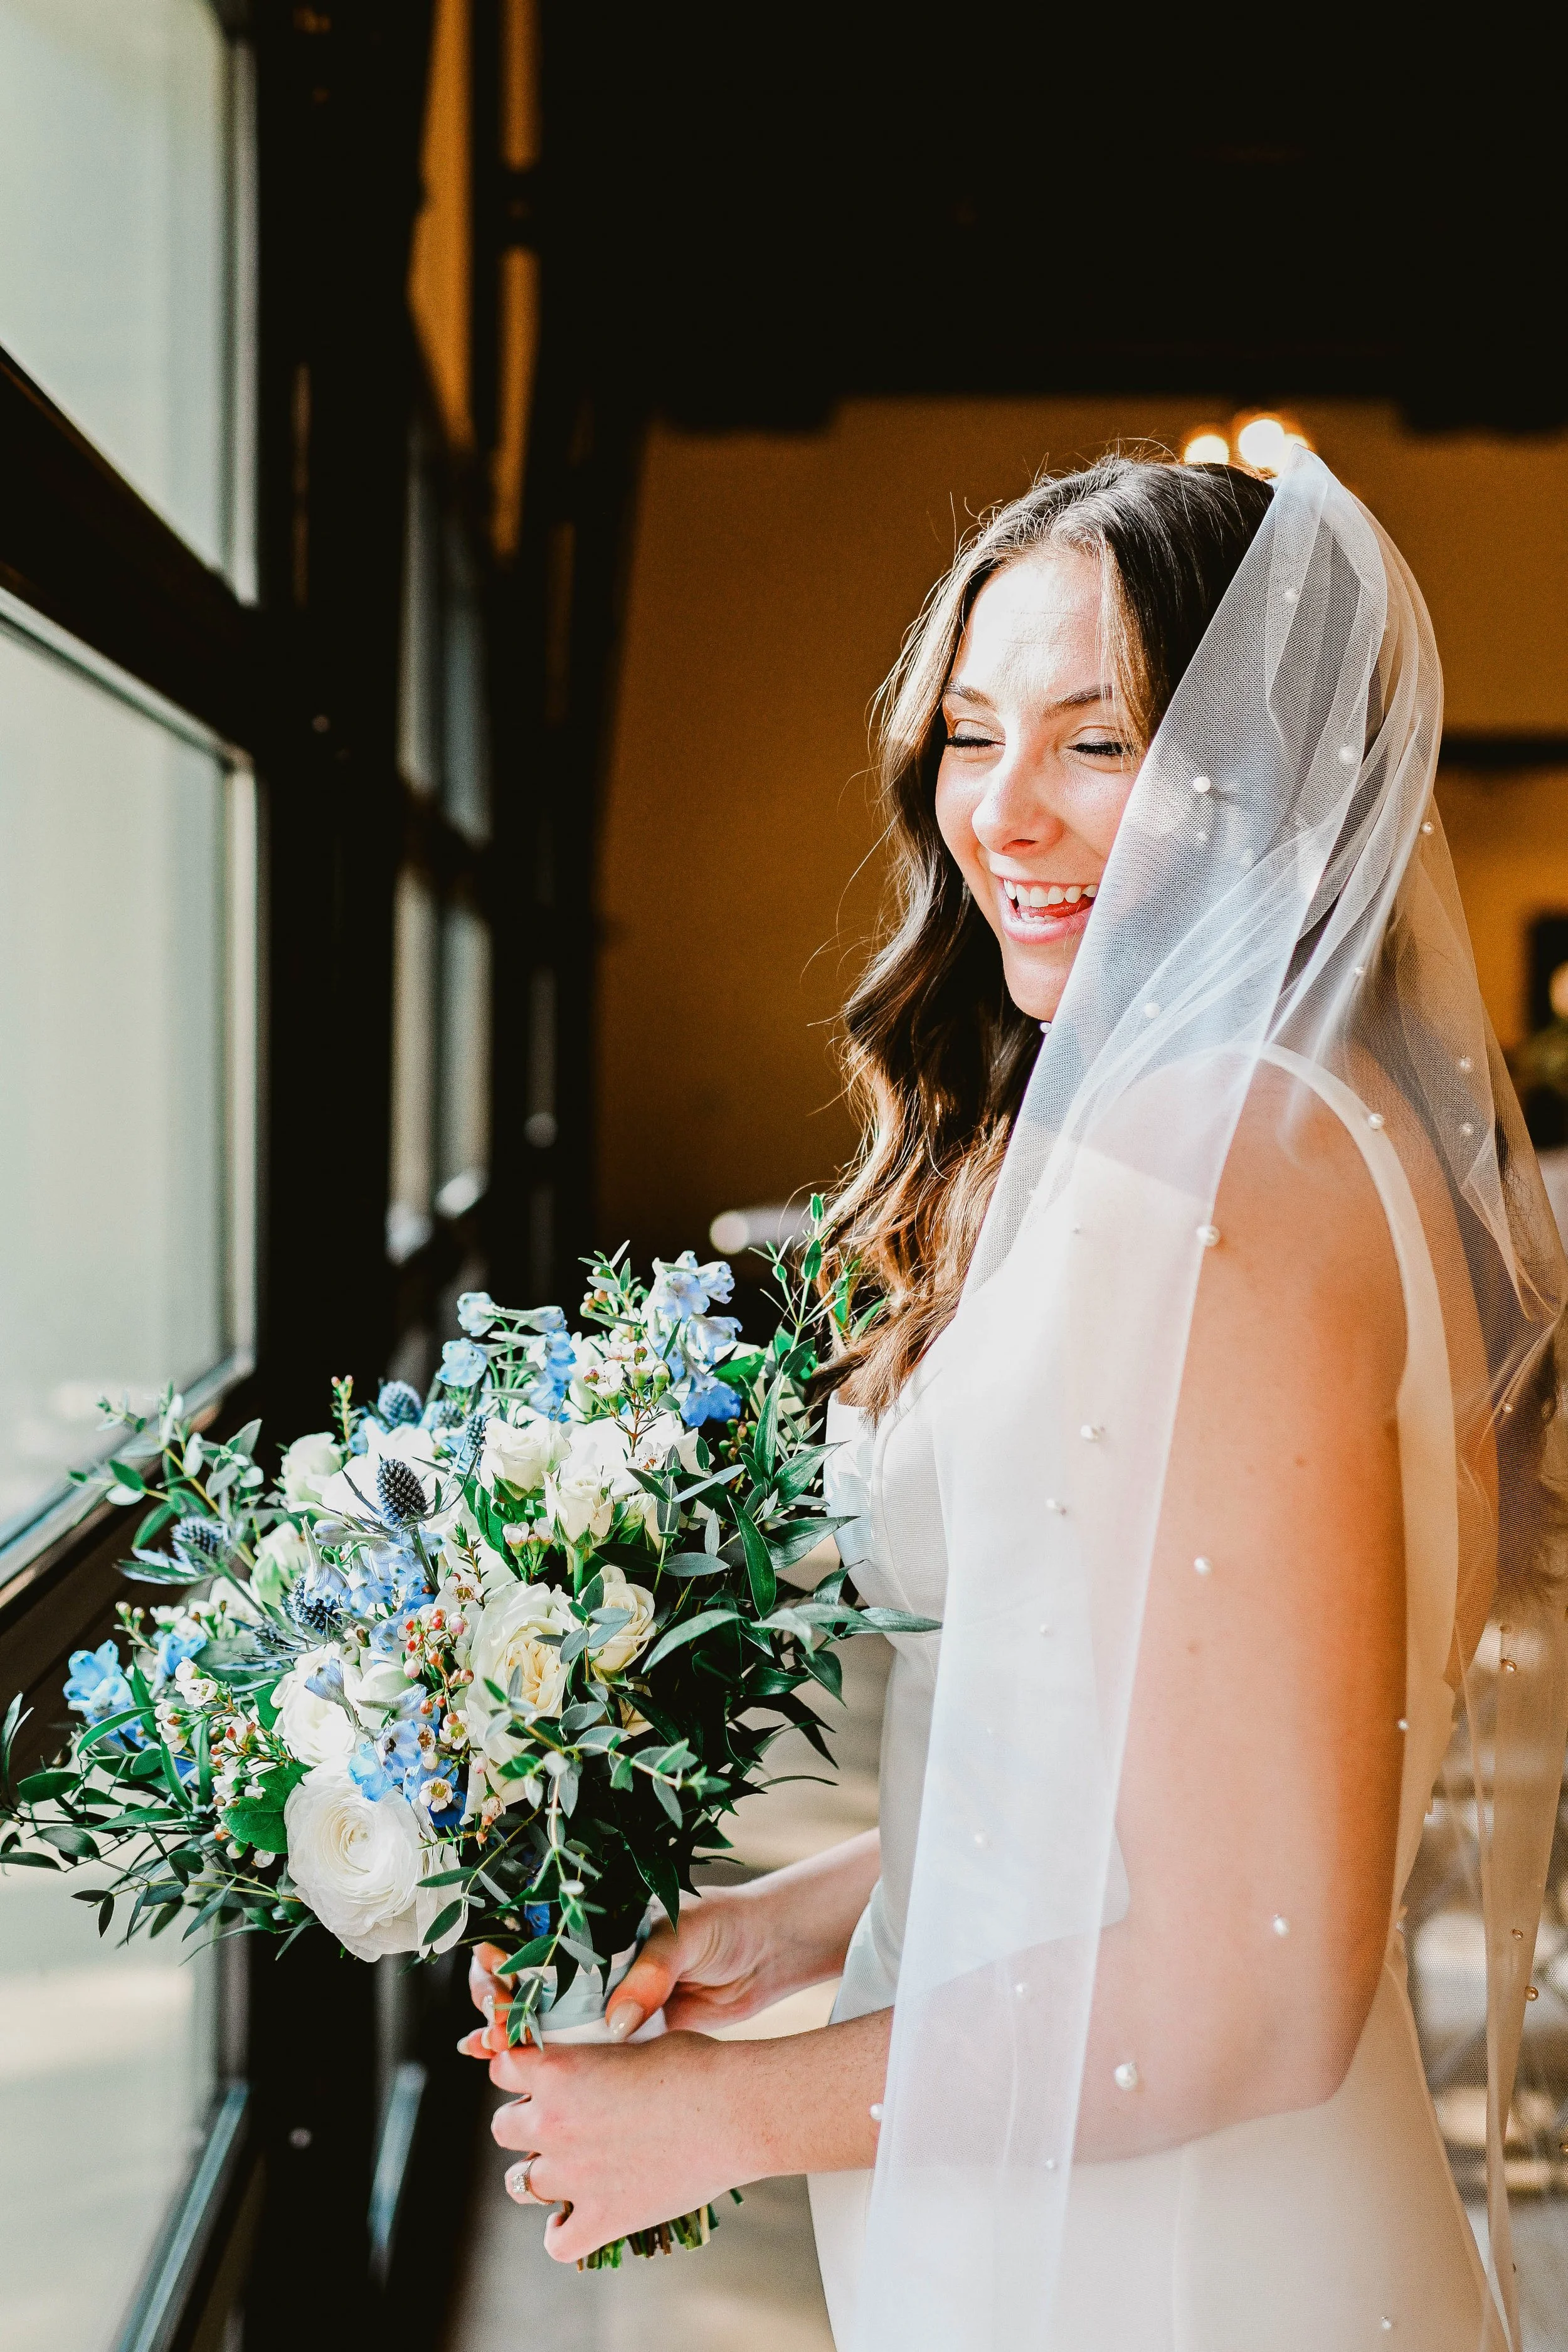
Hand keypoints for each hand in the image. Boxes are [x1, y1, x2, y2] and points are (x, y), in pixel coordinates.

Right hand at [460, 1882, 813, 2057]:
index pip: (535, 1939)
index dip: (506, 1962)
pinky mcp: (630, 2037)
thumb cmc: (724, 1926)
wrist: (767, 1953)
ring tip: (488, 2056)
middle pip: (529, 1984)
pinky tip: (521, 2077)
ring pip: (549, 2023)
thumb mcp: (687, 1934)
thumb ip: (651, 1971)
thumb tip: (618, 2021)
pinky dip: (555, 2067)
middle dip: (502, 2006)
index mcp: (599, 1926)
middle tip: (493, 2033)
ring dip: (514, 2041)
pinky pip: (586, 2053)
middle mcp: (594, 1963)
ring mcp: (609, 2001)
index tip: (497, 1983)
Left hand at [486, 2030, 743, 2263]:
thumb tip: (590, 2064)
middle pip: (502, 2128)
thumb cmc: (694, 2064)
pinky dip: (563, 2233)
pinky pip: (557, 2243)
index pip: (502, 2067)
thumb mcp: (633, 2040)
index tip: (538, 2072)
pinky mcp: (602, 2219)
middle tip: (562, 2119)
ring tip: (569, 2166)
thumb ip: (596, 2057)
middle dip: (527, 2121)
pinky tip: (578, 2218)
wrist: (732, 2111)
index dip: (518, 2069)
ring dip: (539, 2172)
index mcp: (558, 2071)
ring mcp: (574, 2177)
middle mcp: (553, 2124)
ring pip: (518, 2184)